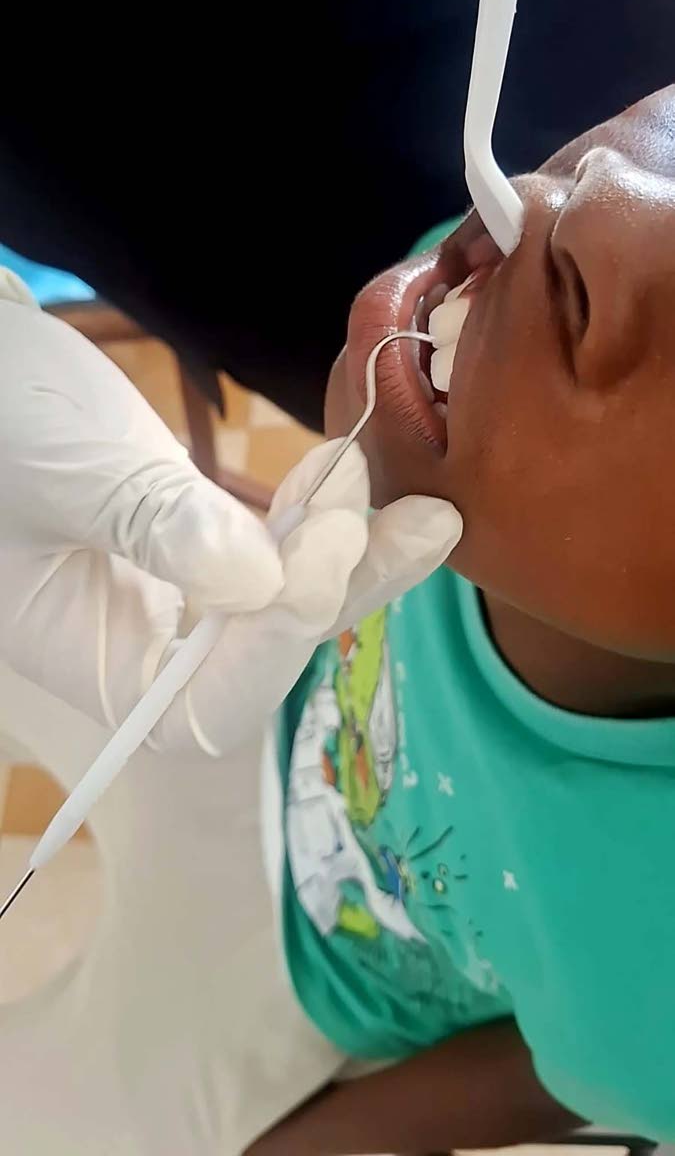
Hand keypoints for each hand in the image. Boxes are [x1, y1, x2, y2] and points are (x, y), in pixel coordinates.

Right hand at [0, 274, 460, 756]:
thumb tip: (261, 583)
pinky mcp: (204, 541)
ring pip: (282, 604)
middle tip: (415, 528)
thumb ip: (154, 525)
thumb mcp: (64, 468)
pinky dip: (323, 522)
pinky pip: (276, 552)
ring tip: (423, 510)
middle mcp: (136, 641)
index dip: (266, 657)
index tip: (312, 567)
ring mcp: (175, 592)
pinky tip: (353, 478)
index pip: (194, 708)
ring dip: (356, 559)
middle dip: (341, 598)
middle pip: (260, 661)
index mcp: (83, 654)